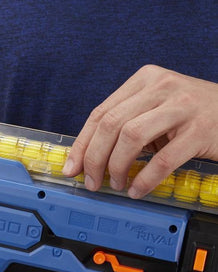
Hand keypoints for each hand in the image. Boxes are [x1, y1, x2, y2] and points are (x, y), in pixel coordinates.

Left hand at [63, 65, 217, 197]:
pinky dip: (145, 179)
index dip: (82, 144)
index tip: (72, 167)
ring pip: (131, 137)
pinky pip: (163, 159)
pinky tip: (137, 190)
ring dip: (117, 167)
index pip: (101, 113)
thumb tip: (88, 159)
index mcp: (143, 81)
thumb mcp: (153, 112)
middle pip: (111, 124)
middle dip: (94, 158)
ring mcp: (182, 106)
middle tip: (92, 182)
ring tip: (117, 184)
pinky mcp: (200, 129)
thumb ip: (123, 127)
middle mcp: (161, 87)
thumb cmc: (189, 116)